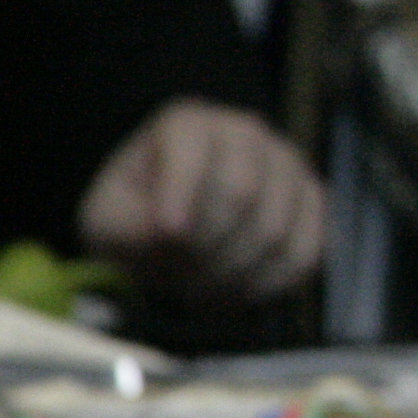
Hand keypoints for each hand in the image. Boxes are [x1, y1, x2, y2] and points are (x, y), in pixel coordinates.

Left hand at [76, 98, 326, 305]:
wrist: (166, 235)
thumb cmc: (133, 221)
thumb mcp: (105, 219)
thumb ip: (126, 223)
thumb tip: (172, 231)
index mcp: (188, 125)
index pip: (197, 157)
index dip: (183, 196)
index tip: (168, 234)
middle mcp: (246, 134)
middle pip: (241, 196)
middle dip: (205, 248)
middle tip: (175, 279)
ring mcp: (287, 167)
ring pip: (275, 231)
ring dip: (232, 274)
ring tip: (199, 289)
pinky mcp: (312, 204)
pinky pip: (304, 252)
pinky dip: (268, 284)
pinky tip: (236, 291)